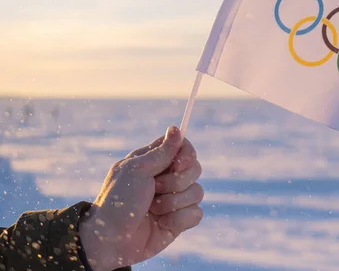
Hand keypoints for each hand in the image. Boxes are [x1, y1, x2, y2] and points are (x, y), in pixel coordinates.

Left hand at [79, 126, 203, 270]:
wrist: (111, 241)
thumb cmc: (118, 201)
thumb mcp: (137, 170)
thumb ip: (162, 151)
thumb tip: (176, 128)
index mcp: (154, 162)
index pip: (183, 147)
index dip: (186, 154)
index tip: (178, 163)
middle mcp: (167, 178)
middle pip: (195, 168)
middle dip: (177, 181)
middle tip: (156, 188)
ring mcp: (174, 199)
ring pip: (197, 192)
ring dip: (173, 202)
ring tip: (153, 209)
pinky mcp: (179, 220)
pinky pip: (196, 214)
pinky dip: (178, 219)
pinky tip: (162, 223)